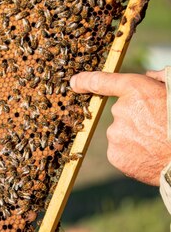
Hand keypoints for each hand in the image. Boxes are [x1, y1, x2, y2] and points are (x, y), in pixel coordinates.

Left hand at [70, 70, 170, 185]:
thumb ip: (157, 80)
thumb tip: (147, 76)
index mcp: (136, 90)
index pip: (102, 81)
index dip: (86, 81)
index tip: (74, 83)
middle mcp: (120, 110)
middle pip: (121, 113)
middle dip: (136, 119)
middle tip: (157, 128)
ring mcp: (115, 134)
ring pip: (121, 134)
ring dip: (135, 138)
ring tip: (157, 144)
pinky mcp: (115, 155)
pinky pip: (120, 152)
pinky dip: (133, 155)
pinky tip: (149, 156)